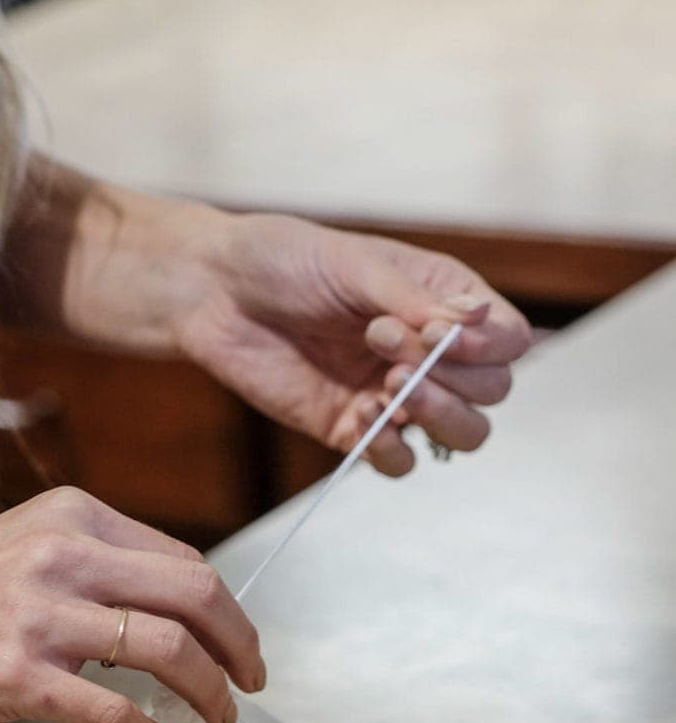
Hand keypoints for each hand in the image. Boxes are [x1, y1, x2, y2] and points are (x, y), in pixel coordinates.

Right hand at [0, 488, 262, 722]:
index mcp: (72, 515)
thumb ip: (93, 566)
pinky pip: (115, 711)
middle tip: (252, 681)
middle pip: (195, 591)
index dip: (224, 608)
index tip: (237, 643)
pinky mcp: (18, 676)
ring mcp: (40, 613)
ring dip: (210, 691)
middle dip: (240, 642)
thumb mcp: (22, 550)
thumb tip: (170, 611)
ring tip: (218, 719)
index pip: (182, 557)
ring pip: (168, 648)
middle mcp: (63, 552)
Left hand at [174, 214, 532, 475]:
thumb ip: (415, 300)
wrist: (214, 292)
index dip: (487, 347)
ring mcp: (394, 392)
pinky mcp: (354, 426)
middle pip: (494, 392)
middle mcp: (428, 351)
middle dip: (453, 376)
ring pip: (462, 434)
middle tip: (385, 345)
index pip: (507, 340)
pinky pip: (400, 462)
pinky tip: (365, 414)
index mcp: (440, 301)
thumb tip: (481, 321)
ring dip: (439, 416)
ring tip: (388, 385)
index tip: (437, 336)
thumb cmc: (283, 260)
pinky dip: (393, 448)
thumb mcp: (354, 265)